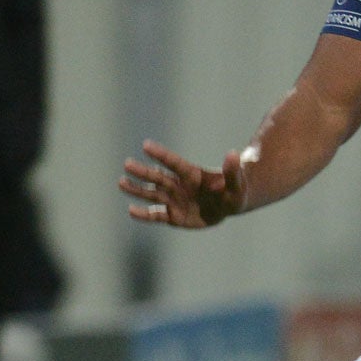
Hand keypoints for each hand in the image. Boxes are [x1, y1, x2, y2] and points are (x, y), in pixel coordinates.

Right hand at [120, 139, 247, 228]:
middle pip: (158, 177)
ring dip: (137, 189)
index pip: (174, 163)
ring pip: (152, 194)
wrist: (229, 205)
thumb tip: (233, 154)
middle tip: (127, 164)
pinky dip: (144, 214)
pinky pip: (156, 215)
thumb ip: (233, 170)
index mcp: (192, 174)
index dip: (161, 154)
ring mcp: (174, 200)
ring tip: (121, 182)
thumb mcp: (238, 182)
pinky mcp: (173, 216)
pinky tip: (131, 211)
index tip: (146, 145)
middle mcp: (179, 185)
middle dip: (143, 172)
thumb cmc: (235, 190)